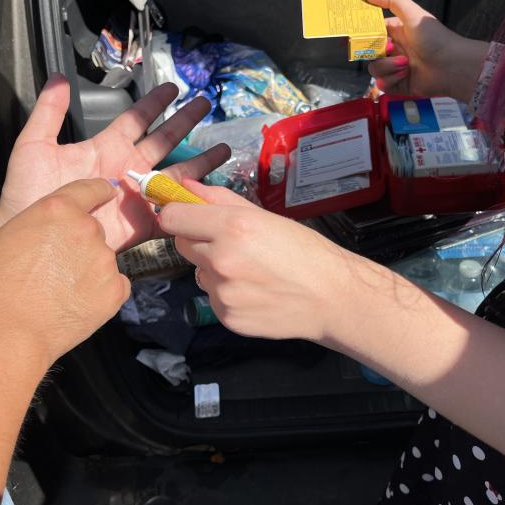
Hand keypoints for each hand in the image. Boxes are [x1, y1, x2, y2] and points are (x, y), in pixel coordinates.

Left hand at [0, 76, 230, 250]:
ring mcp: (136, 196)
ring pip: (175, 174)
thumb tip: (58, 77)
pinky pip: (171, 212)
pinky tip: (210, 192)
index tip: (172, 88)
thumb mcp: (35, 145)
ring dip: (199, 161)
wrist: (31, 233)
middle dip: (184, 122)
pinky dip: (190, 203)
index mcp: (105, 147)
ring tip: (222, 147)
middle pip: (163, 140)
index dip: (154, 103)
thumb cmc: (28, 193)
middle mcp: (126, 169)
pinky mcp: (141, 224)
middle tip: (205, 104)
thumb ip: (49, 112)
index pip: (136, 119)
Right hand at [0, 179, 129, 368]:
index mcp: (58, 209)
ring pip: (102, 261)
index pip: (89, 189)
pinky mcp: (115, 290)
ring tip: (58, 293)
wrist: (4, 330)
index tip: (108, 191)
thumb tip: (58, 231)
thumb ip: (42, 224)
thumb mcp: (10, 236)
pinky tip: (75, 305)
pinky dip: (101, 295)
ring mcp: (104, 260)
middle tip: (54, 271)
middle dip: (79, 247)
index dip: (100, 191)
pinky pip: (114, 287)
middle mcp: (86, 229)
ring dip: (89, 272)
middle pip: (93, 232)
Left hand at [158, 181, 351, 341]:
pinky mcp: (226, 317)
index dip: (178, 215)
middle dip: (200, 240)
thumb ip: (220, 199)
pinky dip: (227, 294)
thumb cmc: (304, 251)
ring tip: (250, 271)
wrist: (331, 297)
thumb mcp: (265, 216)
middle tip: (231, 244)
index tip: (187, 217)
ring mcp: (222, 292)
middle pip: (182, 244)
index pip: (173, 218)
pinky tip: (254, 291)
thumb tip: (185, 187)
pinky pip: (212, 297)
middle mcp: (221, 260)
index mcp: (232, 227)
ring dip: (214, 269)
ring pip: (199, 272)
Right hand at [365, 0, 489, 102]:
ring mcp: (395, 67)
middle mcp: (395, 49)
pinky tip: (405, 75)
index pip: (371, 31)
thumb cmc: (435, 39)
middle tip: (388, 49)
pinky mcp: (398, 84)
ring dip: (387, 67)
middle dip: (376, 52)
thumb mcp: (413, 13)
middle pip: (369, 52)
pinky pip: (382, 84)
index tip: (354, 36)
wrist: (452, 67)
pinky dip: (391, 80)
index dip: (362, 33)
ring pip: (374, 69)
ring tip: (405, 64)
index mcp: (397, 31)